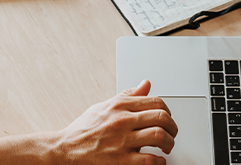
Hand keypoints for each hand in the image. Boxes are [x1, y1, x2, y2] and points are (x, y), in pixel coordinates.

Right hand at [54, 80, 176, 164]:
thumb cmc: (85, 128)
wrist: (67, 148)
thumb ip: (128, 95)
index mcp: (119, 106)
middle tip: (171, 133)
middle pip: (162, 117)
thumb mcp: (105, 106)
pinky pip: (150, 160)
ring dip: (169, 143)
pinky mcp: (121, 160)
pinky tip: (157, 160)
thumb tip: (145, 84)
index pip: (156, 101)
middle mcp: (122, 120)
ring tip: (166, 147)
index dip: (167, 111)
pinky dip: (160, 162)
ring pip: (159, 136)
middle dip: (173, 127)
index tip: (166, 118)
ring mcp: (122, 140)